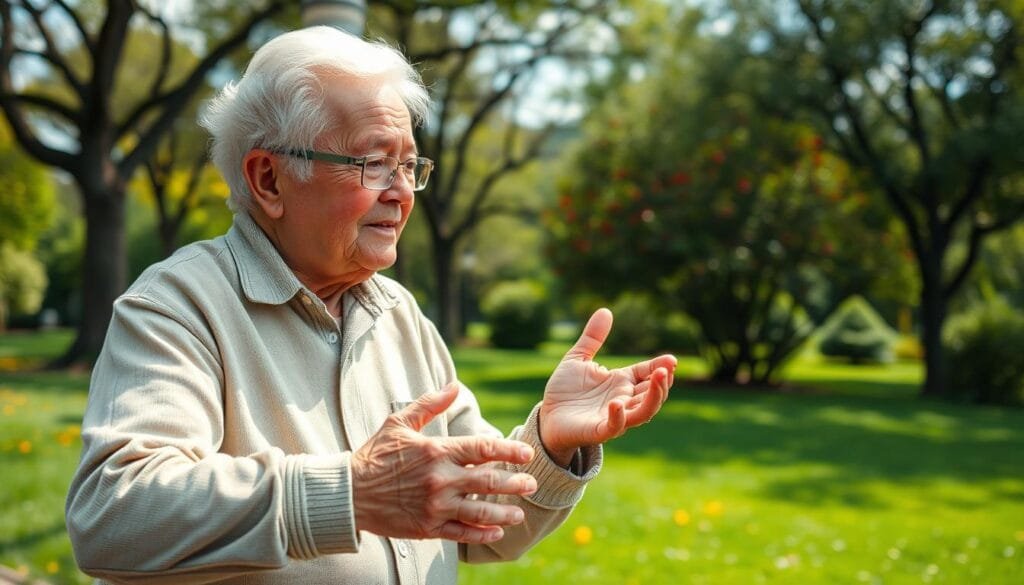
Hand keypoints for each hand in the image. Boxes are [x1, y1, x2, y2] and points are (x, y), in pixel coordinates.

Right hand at [351, 384, 537, 543]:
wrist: (349, 493)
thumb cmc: (374, 455)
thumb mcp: (399, 422)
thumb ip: (430, 405)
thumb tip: (454, 385)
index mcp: (436, 452)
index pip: (482, 450)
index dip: (509, 452)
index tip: (526, 454)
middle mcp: (440, 480)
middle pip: (488, 482)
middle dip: (515, 483)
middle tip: (532, 483)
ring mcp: (435, 506)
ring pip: (479, 511)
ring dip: (504, 512)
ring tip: (520, 513)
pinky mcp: (428, 527)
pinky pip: (461, 532)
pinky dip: (481, 533)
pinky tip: (497, 531)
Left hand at [539, 308, 676, 464]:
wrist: (547, 416)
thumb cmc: (565, 391)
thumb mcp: (578, 358)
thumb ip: (592, 338)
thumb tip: (605, 310)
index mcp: (621, 382)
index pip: (647, 374)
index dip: (660, 367)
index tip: (671, 360)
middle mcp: (623, 399)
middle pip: (652, 394)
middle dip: (662, 382)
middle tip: (667, 369)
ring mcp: (614, 416)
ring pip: (643, 411)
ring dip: (654, 397)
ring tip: (658, 379)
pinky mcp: (599, 430)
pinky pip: (615, 426)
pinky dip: (619, 417)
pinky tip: (617, 404)